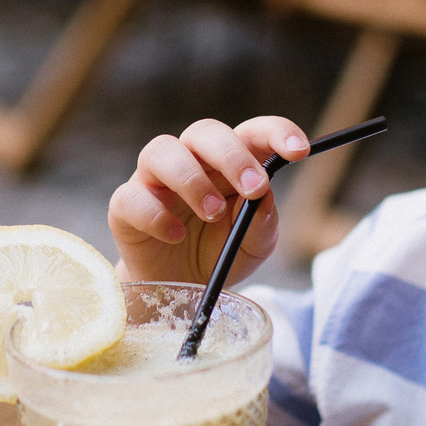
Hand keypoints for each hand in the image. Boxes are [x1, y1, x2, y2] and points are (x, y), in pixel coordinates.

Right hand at [110, 117, 309, 284]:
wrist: (178, 293)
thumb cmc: (218, 256)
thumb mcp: (253, 247)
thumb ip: (262, 224)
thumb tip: (265, 198)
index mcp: (230, 164)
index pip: (251, 132)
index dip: (275, 133)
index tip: (299, 151)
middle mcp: (191, 161)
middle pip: (204, 132)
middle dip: (232, 155)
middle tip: (253, 187)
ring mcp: (154, 180)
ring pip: (162, 151)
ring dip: (192, 179)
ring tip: (213, 213)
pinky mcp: (126, 207)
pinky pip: (132, 197)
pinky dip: (155, 215)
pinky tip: (174, 236)